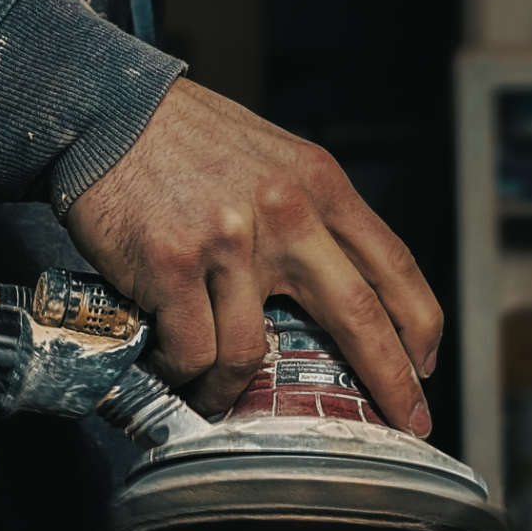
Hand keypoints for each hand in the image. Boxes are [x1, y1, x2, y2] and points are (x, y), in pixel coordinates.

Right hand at [66, 77, 442, 431]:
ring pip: (253, 354)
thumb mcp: (269, 155)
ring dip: (232, 390)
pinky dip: (182, 372)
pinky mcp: (174, 265)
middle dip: (388, 380)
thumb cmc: (182, 136)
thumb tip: (328, 283)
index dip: (419, 323)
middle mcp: (286, 211)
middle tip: (404, 421)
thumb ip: (303, 210)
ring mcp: (230, 241)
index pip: (392, 262)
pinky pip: (193, 351)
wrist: (105, 109)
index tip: (425, 364)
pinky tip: (170, 367)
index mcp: (318, 182)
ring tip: (214, 395)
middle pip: (357, 316)